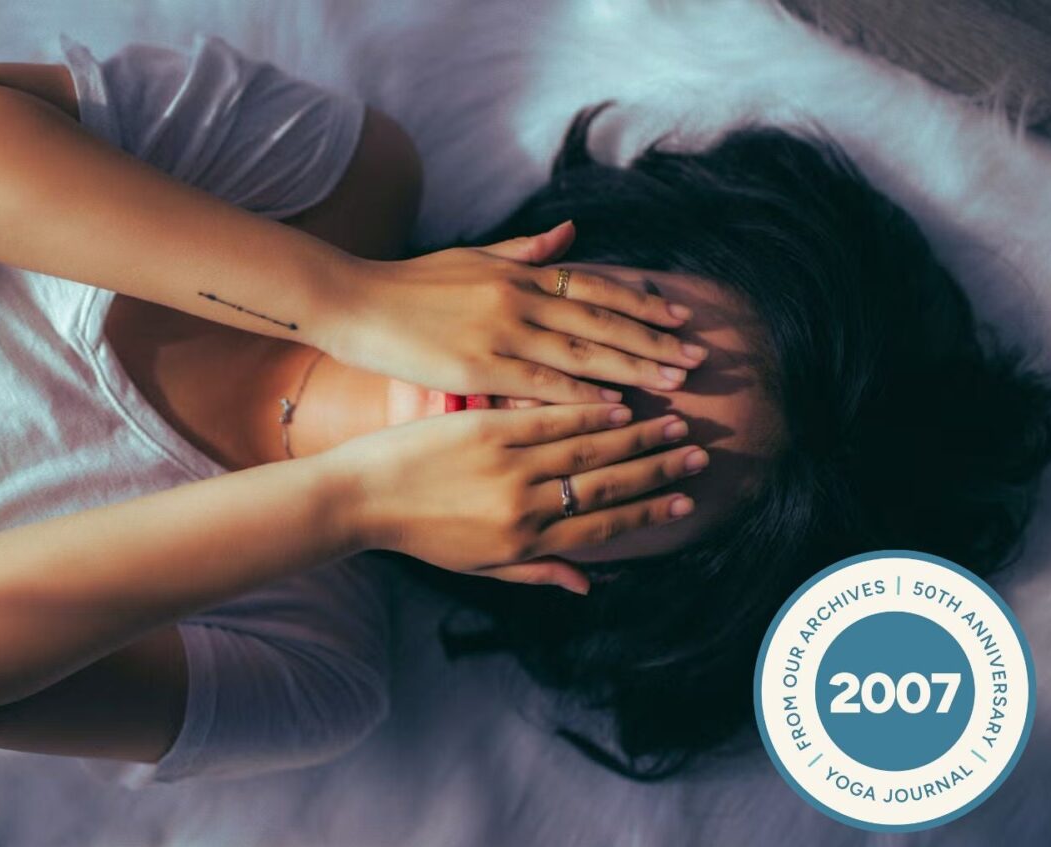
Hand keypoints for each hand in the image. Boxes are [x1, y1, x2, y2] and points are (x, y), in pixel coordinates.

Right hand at [315, 221, 708, 403]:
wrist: (353, 301)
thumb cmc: (406, 285)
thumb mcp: (470, 257)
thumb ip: (523, 251)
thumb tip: (570, 233)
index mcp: (518, 272)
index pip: (594, 287)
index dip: (640, 303)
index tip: (678, 317)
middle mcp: (518, 298)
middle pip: (601, 321)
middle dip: (652, 340)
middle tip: (697, 358)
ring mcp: (501, 333)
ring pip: (582, 352)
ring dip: (632, 369)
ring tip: (673, 385)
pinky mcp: (479, 368)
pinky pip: (541, 384)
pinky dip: (580, 395)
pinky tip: (613, 409)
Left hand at [321, 402, 707, 592]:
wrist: (360, 497)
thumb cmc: (419, 534)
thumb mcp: (478, 565)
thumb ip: (537, 571)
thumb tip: (589, 584)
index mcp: (523, 542)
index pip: (601, 527)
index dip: (647, 512)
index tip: (684, 501)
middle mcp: (522, 505)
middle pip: (605, 485)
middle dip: (657, 471)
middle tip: (699, 454)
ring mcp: (505, 464)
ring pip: (585, 449)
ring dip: (635, 437)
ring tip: (673, 424)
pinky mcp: (484, 429)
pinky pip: (547, 419)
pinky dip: (586, 412)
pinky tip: (618, 404)